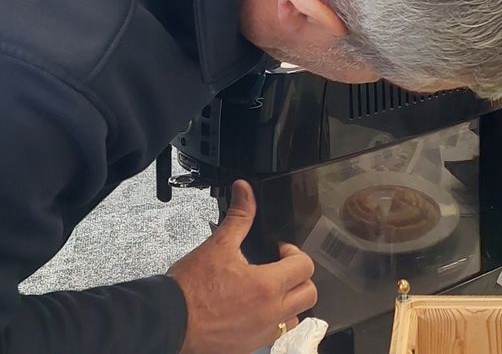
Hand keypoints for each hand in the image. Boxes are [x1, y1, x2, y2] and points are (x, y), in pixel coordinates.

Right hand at [168, 179, 316, 353]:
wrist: (167, 321)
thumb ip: (239, 215)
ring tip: (270, 290)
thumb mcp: (218, 244)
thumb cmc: (189, 289)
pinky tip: (255, 309)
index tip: (279, 250)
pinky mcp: (247, 347)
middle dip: (298, 277)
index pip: (305, 266)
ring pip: (295, 317)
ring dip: (289, 302)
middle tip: (279, 268)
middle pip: (308, 293)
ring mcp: (260, 334)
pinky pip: (275, 336)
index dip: (293, 252)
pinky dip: (273, 321)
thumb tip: (245, 191)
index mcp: (266, 286)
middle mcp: (269, 313)